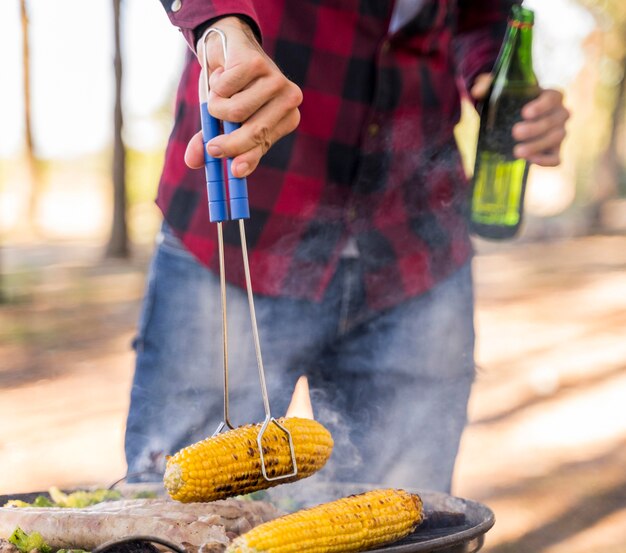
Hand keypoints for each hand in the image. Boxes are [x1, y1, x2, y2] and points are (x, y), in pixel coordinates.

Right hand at [184, 17, 302, 177]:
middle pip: (255, 133)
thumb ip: (211, 142)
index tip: (234, 172)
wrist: (228, 46)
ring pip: (236, 112)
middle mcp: (288, 100)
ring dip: (216, 107)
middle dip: (229, 144)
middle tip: (211, 148)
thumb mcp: (221, 121)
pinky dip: (215, 84)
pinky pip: (225, 88)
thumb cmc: (230, 90)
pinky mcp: (257, 63)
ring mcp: (276, 80)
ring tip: (218, 94)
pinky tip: (222, 73)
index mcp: (286, 119)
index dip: (249, 159)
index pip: (264, 144)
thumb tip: (192, 161)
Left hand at [471, 73, 569, 166]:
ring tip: (517, 151)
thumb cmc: (509, 101)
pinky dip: (545, 160)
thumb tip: (476, 91)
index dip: (541, 106)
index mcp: (552, 96)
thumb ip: (488, 85)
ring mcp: (559, 133)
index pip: (553, 98)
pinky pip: (556, 158)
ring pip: (556, 138)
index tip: (525, 113)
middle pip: (555, 120)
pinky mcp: (554, 151)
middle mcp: (560, 114)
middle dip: (536, 128)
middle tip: (515, 132)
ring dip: (537, 145)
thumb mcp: (498, 91)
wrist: (512, 120)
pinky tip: (529, 159)